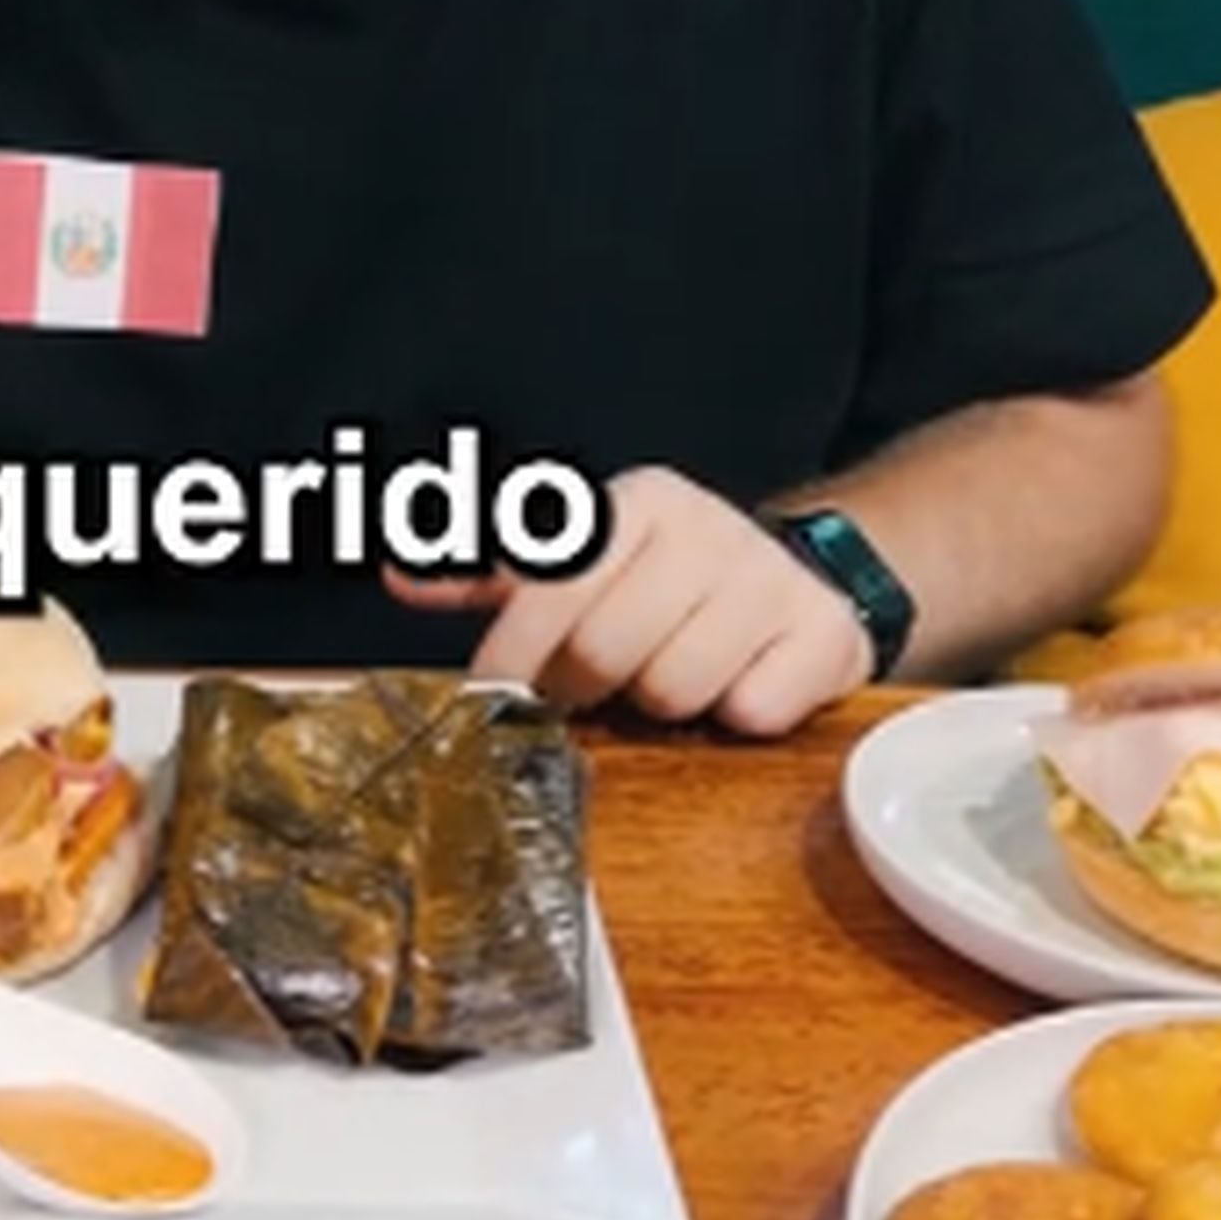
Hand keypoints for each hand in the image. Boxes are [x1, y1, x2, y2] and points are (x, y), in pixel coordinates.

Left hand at [382, 465, 875, 735]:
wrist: (794, 584)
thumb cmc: (665, 582)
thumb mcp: (578, 566)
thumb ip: (486, 574)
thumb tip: (397, 575)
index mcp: (636, 504)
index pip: (552, 583)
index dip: (515, 650)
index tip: (496, 692)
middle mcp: (704, 527)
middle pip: (606, 649)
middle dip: (592, 685)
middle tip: (602, 685)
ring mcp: (767, 577)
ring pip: (675, 688)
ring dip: (667, 704)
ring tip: (675, 673)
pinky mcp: (824, 632)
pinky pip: (753, 709)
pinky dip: (740, 715)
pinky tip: (740, 683)